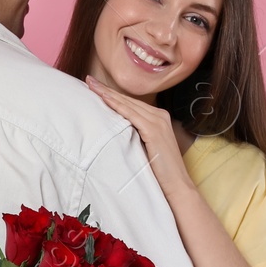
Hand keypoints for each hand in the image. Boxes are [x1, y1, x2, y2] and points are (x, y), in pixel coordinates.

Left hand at [85, 75, 191, 193]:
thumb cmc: (159, 172)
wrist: (176, 186)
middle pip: (128, 100)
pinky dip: (117, 106)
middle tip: (89, 80)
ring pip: (128, 104)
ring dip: (108, 94)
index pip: (131, 103)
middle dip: (107, 89)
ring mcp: (158, 121)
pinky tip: (104, 99)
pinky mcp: (154, 130)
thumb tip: (113, 131)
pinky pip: (131, 115)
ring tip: (92, 85)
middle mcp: (160, 116)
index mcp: (158, 118)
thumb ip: (134, 136)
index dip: (112, 94)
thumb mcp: (144, 148)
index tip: (95, 87)